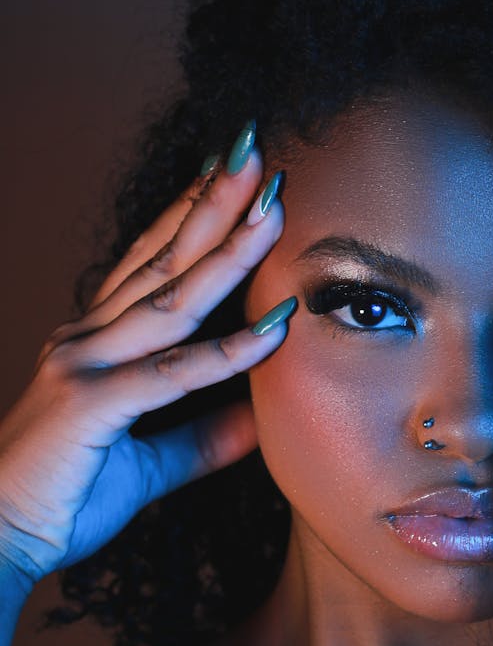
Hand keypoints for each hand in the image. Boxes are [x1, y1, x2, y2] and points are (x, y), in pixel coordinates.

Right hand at [0, 128, 293, 594]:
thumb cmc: (63, 495)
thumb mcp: (150, 462)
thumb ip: (202, 435)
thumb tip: (260, 420)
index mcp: (95, 340)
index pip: (152, 263)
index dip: (193, 214)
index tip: (237, 175)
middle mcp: (86, 338)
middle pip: (164, 258)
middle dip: (214, 202)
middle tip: (259, 150)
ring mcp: (84, 365)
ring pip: (171, 298)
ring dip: (227, 250)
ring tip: (274, 206)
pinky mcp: (89, 406)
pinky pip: (171, 373)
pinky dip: (228, 352)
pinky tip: (276, 327)